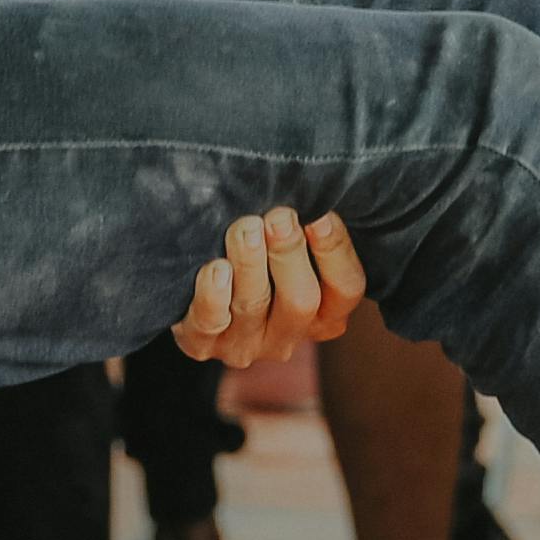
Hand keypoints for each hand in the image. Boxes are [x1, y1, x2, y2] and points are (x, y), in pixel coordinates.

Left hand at [172, 206, 365, 365]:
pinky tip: (216, 268)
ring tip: (246, 228)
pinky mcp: (203, 344)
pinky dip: (214, 294)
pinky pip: (210, 323)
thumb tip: (312, 195)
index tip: (319, 216)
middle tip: (279, 218)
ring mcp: (246, 345)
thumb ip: (304, 228)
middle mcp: (288, 336)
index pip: (347, 288)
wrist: (192, 294)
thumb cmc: (256, 256)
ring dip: (250, 262)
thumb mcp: (287, 246)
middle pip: (302, 301)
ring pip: (254, 305)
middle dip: (289, 254)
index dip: (336, 252)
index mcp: (322, 314)